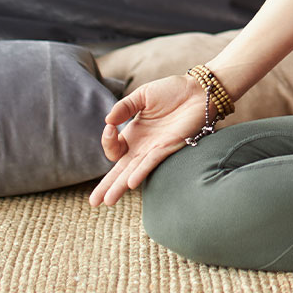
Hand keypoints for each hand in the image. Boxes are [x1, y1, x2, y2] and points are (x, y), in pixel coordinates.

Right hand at [88, 74, 209, 207]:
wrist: (198, 90)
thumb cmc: (172, 91)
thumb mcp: (142, 95)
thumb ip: (124, 106)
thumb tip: (107, 121)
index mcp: (134, 134)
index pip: (114, 148)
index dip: (107, 141)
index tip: (110, 127)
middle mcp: (142, 146)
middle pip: (120, 169)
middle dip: (106, 186)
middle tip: (93, 202)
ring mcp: (154, 149)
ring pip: (132, 171)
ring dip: (119, 186)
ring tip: (108, 201)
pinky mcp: (169, 147)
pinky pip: (151, 163)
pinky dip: (140, 172)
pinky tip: (130, 183)